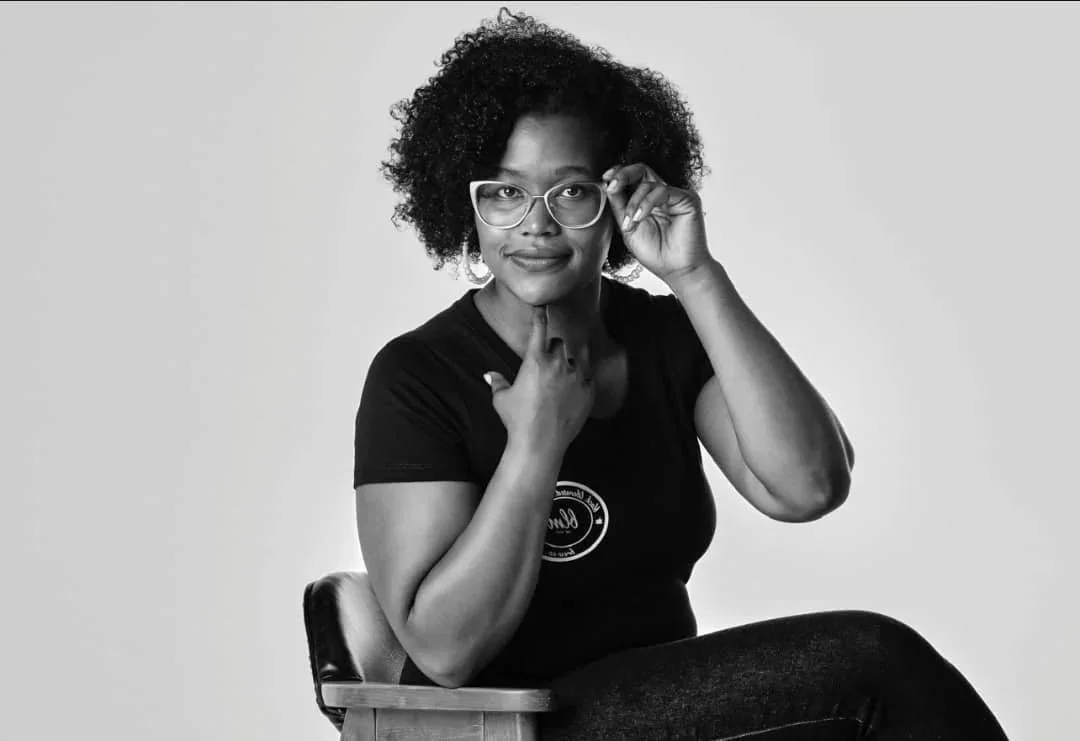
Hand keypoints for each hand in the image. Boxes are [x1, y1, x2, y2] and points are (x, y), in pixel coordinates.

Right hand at [484, 306, 594, 455]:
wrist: (540, 445)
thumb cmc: (517, 421)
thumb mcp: (502, 399)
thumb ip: (498, 382)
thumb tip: (489, 375)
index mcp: (535, 361)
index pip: (539, 328)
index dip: (540, 315)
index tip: (543, 307)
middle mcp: (558, 364)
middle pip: (560, 342)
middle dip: (554, 348)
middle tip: (548, 362)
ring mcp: (576, 377)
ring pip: (575, 359)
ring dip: (568, 365)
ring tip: (560, 384)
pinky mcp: (589, 391)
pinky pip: (587, 378)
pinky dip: (580, 382)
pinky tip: (571, 395)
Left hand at [603, 163, 712, 284]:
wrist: (677, 271)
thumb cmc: (655, 253)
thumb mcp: (628, 228)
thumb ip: (620, 207)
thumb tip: (608, 186)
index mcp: (648, 200)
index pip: (633, 178)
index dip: (619, 174)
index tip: (605, 179)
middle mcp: (662, 195)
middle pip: (642, 170)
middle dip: (623, 175)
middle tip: (612, 184)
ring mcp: (675, 196)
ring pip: (648, 183)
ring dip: (633, 202)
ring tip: (629, 223)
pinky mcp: (687, 199)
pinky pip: (662, 191)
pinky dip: (646, 203)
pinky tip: (639, 218)